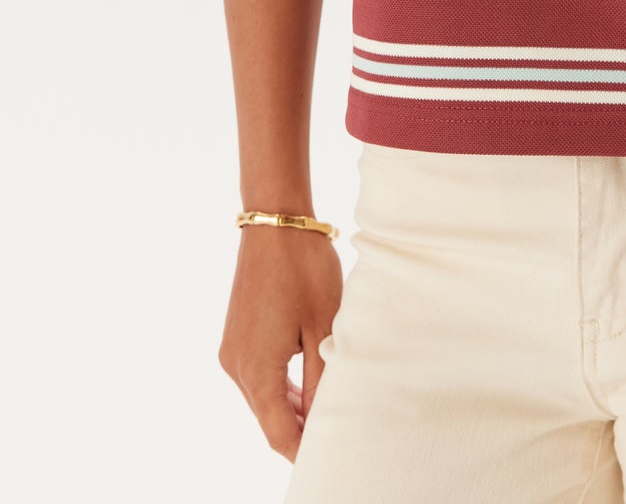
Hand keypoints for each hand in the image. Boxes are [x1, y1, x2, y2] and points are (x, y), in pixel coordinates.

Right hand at [218, 226, 344, 461]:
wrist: (275, 222)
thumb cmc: (304, 269)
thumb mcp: (323, 327)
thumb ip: (321, 379)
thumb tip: (322, 420)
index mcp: (257, 370)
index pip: (278, 432)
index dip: (301, 452)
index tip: (325, 462)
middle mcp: (236, 366)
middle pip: (268, 418)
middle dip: (297, 433)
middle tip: (333, 441)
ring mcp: (232, 350)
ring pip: (262, 398)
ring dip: (290, 410)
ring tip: (324, 418)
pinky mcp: (236, 335)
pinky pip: (257, 376)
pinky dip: (280, 387)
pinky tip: (304, 388)